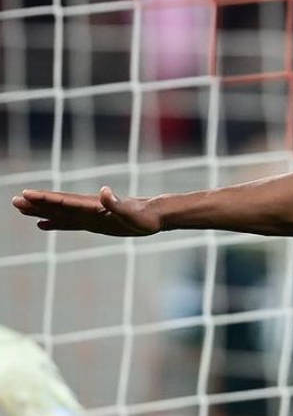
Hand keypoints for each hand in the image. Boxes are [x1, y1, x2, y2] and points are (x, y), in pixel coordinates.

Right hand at [13, 186, 160, 236]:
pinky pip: (69, 223)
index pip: (65, 201)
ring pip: (59, 213)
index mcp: (94, 206)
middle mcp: (88, 209)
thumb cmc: (146, 217)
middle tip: (14, 201)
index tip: (26, 195)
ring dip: (40, 211)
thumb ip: (117, 203)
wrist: (155, 216)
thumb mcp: (132, 214)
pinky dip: (54, 223)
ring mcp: (89, 216)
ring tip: (21, 209)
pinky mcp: (94, 223)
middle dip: (36, 203)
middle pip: (57, 205)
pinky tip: (42, 224)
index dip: (45, 199)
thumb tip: (105, 191)